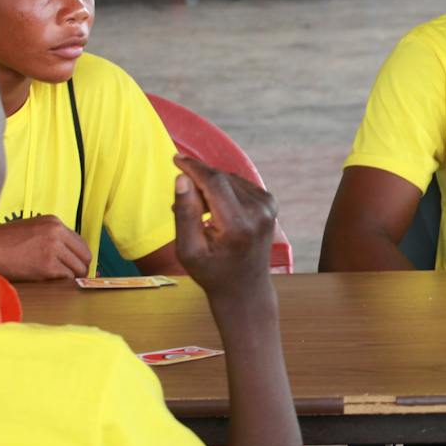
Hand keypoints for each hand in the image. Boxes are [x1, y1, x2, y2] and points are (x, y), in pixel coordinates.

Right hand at [0, 215, 91, 280]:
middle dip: (80, 269)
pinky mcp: (47, 265)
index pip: (81, 243)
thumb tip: (69, 255)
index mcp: (54, 222)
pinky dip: (61, 282)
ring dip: (70, 277)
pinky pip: (66, 277)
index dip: (80, 257)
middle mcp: (56, 232)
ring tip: (57, 280)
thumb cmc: (3, 242)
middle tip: (71, 277)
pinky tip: (49, 281)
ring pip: (78, 268)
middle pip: (85, 256)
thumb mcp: (32, 229)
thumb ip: (52, 237)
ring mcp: (53, 248)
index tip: (76, 266)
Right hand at [173, 154, 276, 308]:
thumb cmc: (212, 272)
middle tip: (183, 201)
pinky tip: (217, 212)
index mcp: (238, 225)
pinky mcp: (270, 202)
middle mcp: (259, 212)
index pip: (214, 181)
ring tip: (202, 215)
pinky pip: (239, 184)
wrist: (245, 288)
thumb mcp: (188, 250)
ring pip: (229, 179)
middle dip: (199, 181)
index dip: (193, 167)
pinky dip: (223, 191)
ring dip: (210, 188)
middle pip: (221, 178)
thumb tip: (182, 178)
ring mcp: (268, 206)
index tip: (175, 158)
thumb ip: (185, 213)